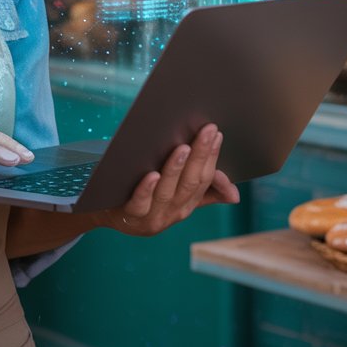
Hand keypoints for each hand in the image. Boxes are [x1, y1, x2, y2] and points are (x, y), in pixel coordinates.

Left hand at [100, 123, 239, 236]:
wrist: (111, 215)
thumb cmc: (148, 199)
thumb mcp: (178, 197)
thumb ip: (205, 192)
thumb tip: (235, 195)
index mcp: (187, 205)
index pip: (204, 180)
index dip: (212, 157)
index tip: (216, 133)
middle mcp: (173, 212)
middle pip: (189, 183)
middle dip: (201, 156)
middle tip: (207, 130)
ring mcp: (152, 215)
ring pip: (167, 192)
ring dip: (176, 169)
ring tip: (183, 147)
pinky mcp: (129, 216)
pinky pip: (139, 203)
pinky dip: (146, 189)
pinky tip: (152, 174)